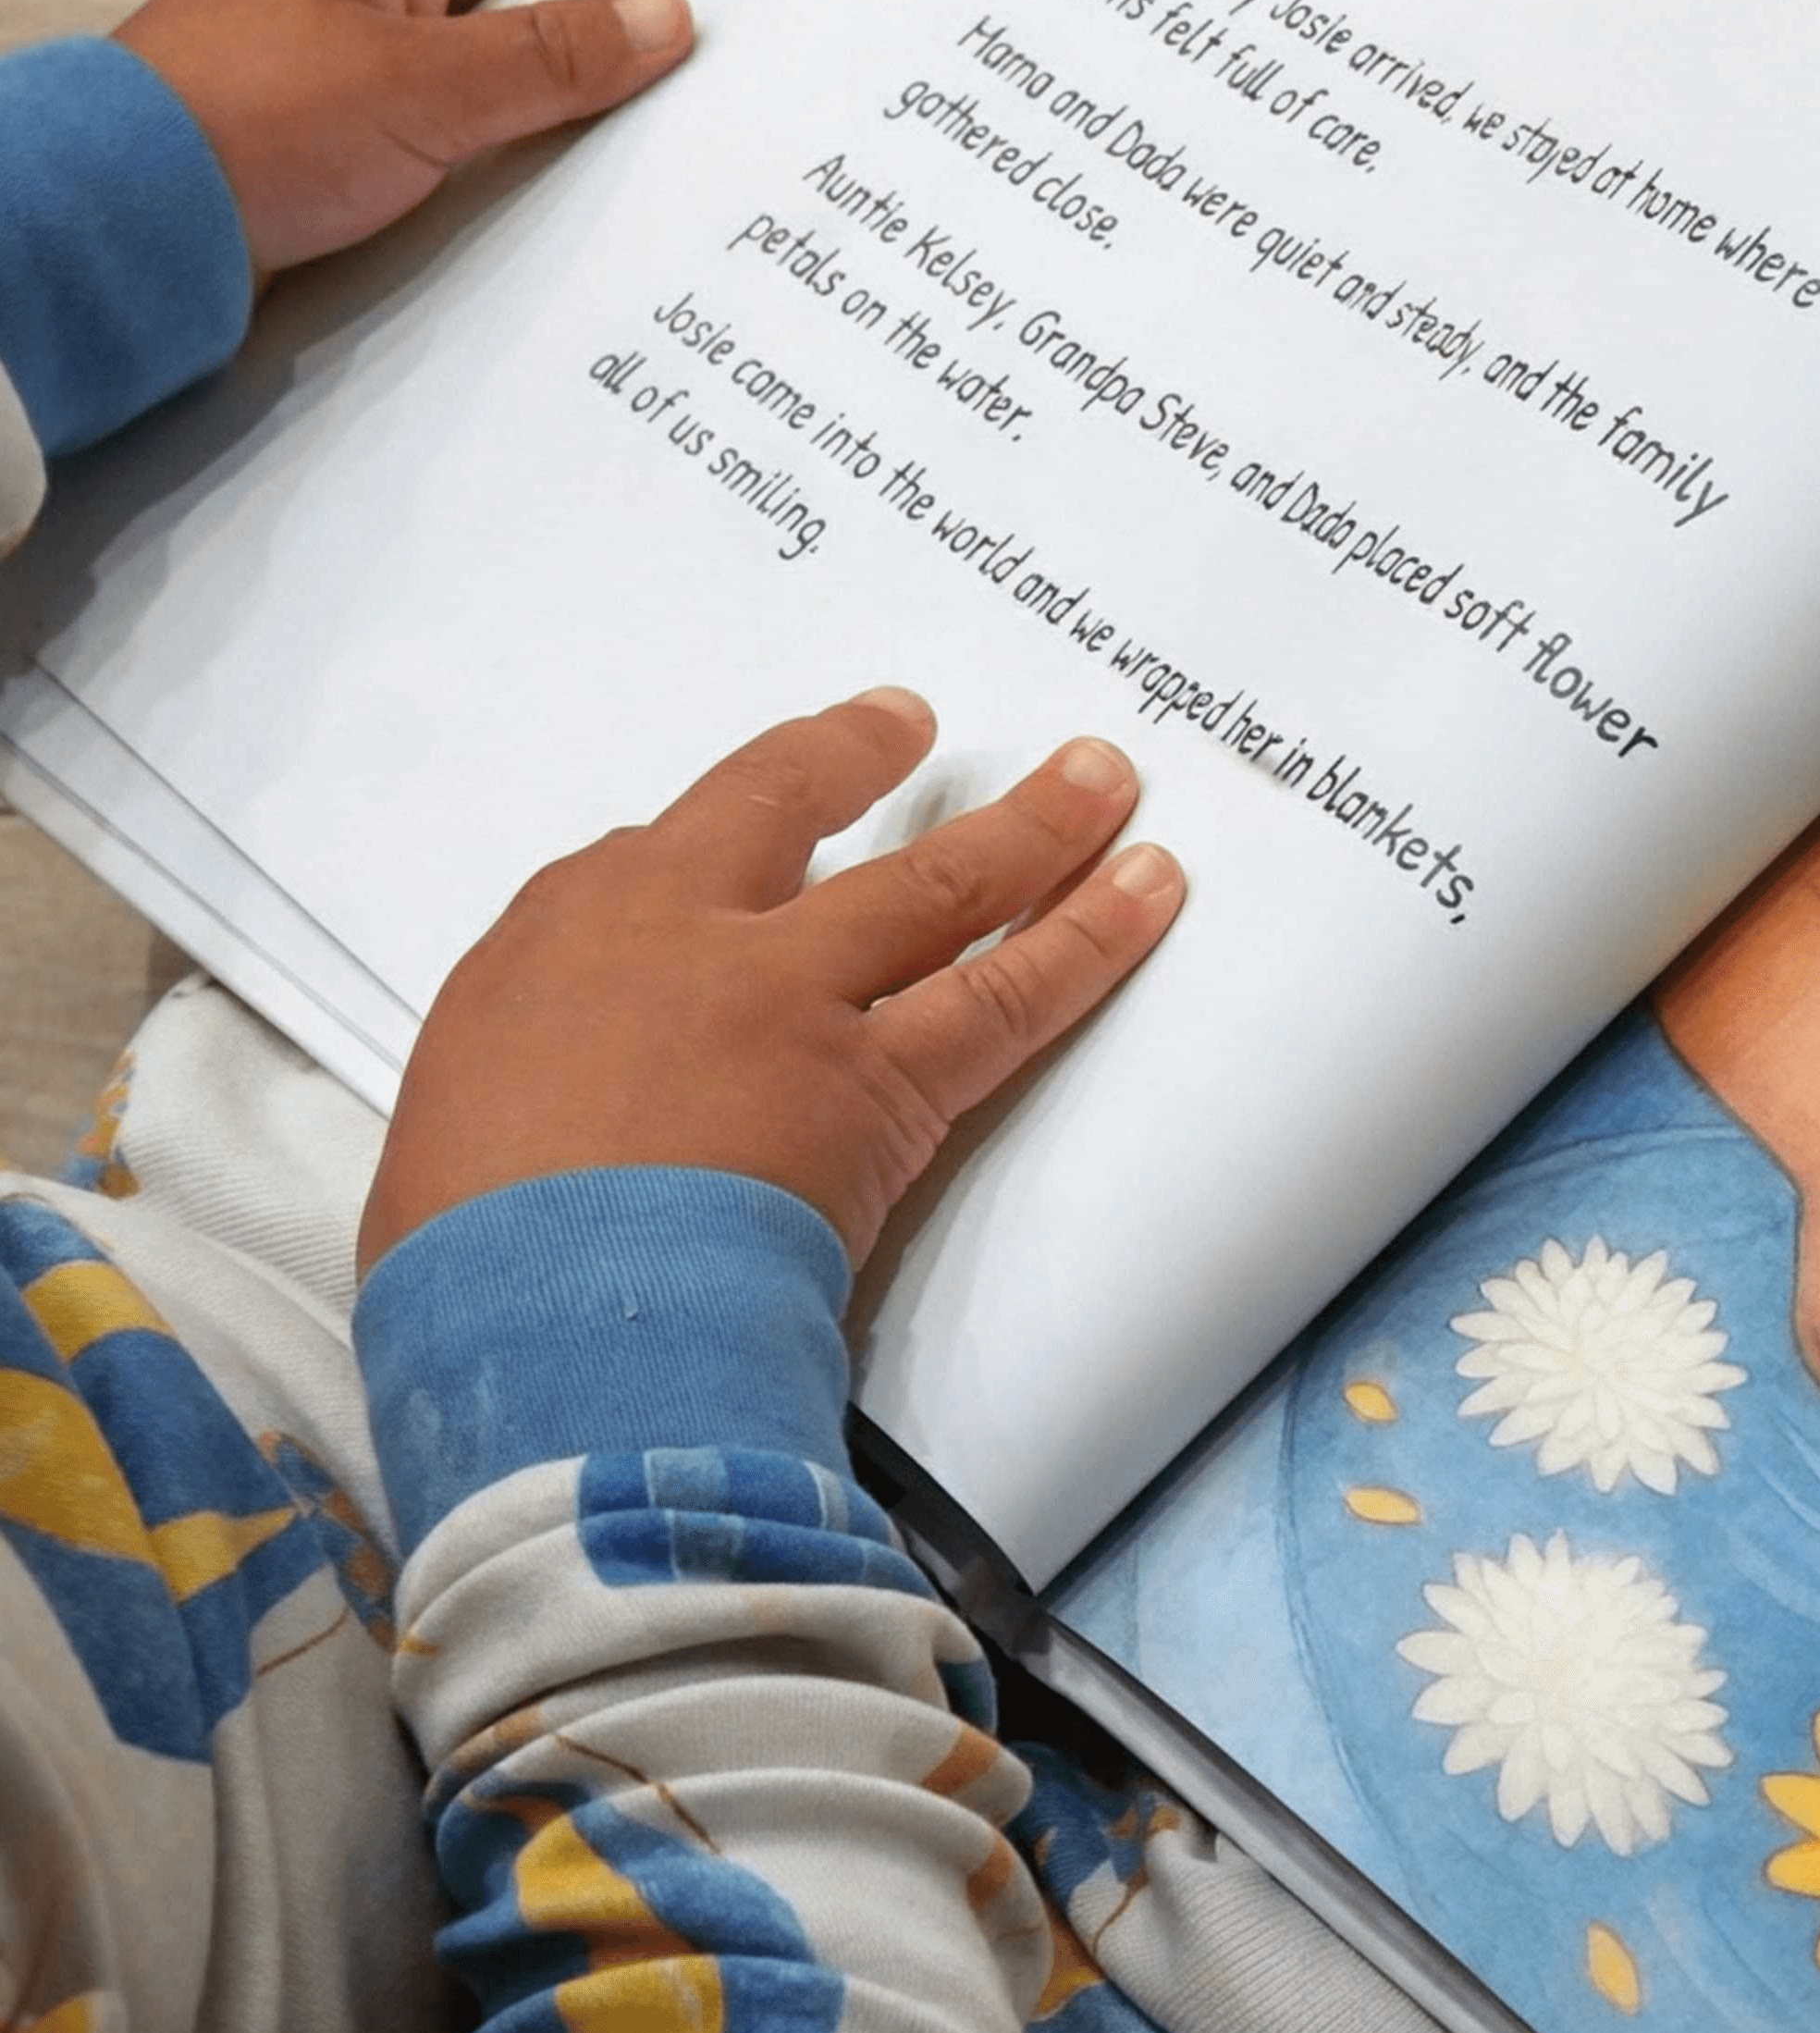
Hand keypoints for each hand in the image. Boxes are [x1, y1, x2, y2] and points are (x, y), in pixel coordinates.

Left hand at [115, 0, 693, 277]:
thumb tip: (655, 15)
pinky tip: (443, 227)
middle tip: (574, 137)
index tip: (619, 56)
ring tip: (502, 193)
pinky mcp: (296, 150)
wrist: (128, 216)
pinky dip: (427, 195)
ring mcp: (311, 74)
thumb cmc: (247, 120)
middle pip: (479, 30)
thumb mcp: (436, 86)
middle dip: (532, 88)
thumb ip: (554, 56)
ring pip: (442, 105)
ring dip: (478, 152)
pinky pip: (396, 163)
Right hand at [360, 692, 1182, 1275]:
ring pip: (936, 884)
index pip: (664, 852)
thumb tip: (586, 1110)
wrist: (543, 1310)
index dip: (733, 821)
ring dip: (1033, 825)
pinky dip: (1089, 937)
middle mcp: (685, 935)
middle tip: (917, 722)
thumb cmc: (475, 1246)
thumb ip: (543, 1072)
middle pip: (794, 810)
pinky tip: (1143, 895)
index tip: (776, 799)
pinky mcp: (884, 1082)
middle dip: (865, 756)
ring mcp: (794, 998)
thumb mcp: (463, 1121)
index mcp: (563, 939)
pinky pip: (1010, 994)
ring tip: (1102, 781)